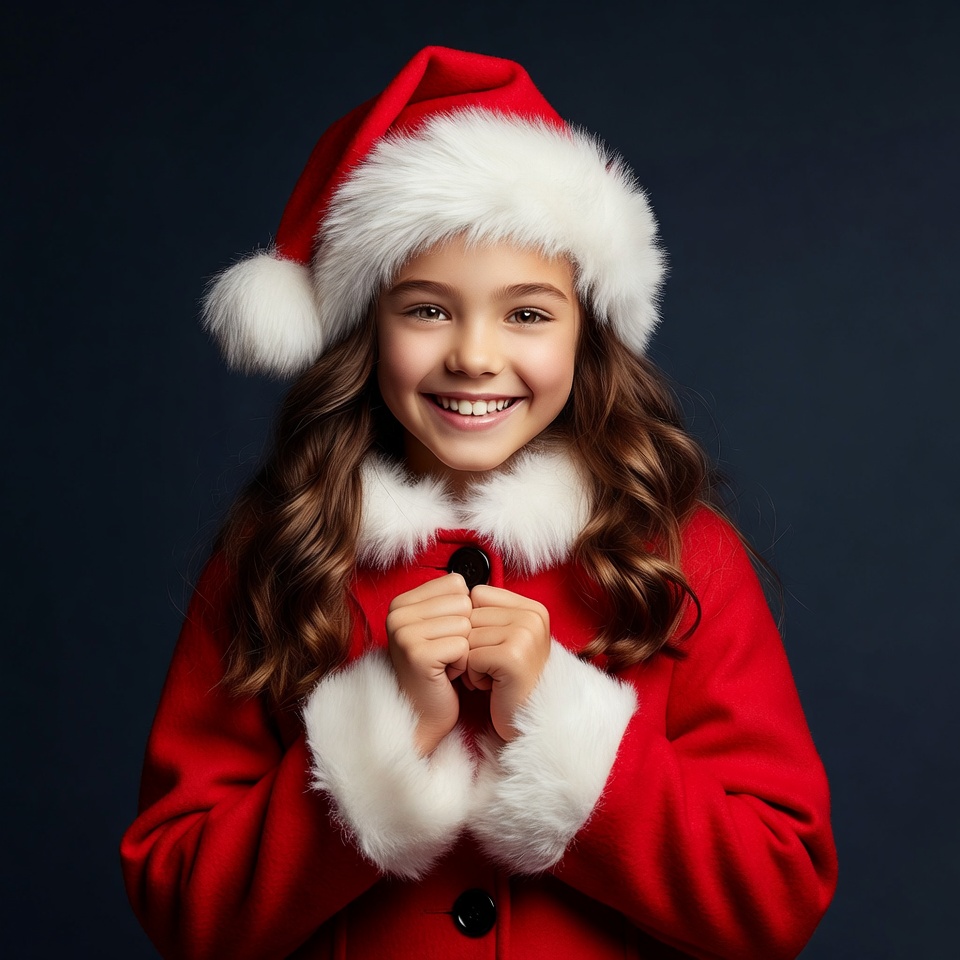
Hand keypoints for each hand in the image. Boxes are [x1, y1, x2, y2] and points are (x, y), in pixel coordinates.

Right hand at [386, 574, 471, 755]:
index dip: (461, 612)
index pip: (457, 584)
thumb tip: (481, 584)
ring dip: (464, 649)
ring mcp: (404, 633)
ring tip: (444, 665)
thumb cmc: (438, 670)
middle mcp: (398, 613)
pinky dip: (462, 664)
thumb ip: (452, 600)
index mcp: (402, 601)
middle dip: (464, 632)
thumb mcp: (440, 626)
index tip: (443, 637)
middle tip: (445, 654)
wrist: (423, 714)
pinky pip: (463, 645)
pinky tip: (445, 676)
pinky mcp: (417, 654)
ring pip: (465, 624)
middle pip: (463, 603)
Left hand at [466, 585, 550, 741]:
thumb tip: (454, 590)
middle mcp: (533, 616)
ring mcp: (526, 635)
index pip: (477, 594)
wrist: (527, 722)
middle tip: (491, 667)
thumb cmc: (508, 681)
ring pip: (467, 636)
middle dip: (470, 645)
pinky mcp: (513, 657)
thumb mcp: (504, 638)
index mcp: (532, 608)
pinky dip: (474, 676)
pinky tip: (492, 686)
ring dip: (470, 662)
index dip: (472, 622)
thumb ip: (488, 612)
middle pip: (470, 615)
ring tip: (492, 677)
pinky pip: (471, 656)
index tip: (489, 646)